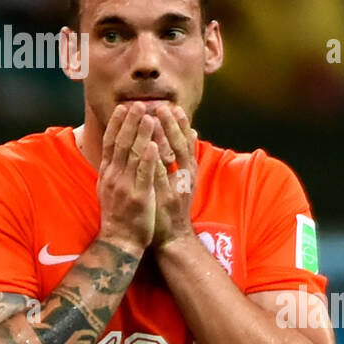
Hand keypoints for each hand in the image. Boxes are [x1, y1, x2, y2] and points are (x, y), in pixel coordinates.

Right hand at [97, 102, 159, 253]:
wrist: (120, 242)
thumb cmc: (118, 215)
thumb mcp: (109, 188)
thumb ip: (114, 169)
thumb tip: (115, 152)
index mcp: (108, 173)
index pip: (110, 142)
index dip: (116, 124)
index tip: (122, 107)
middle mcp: (114, 176)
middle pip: (121, 143)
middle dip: (129, 122)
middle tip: (137, 103)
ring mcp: (125, 186)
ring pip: (133, 155)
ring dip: (141, 134)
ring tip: (149, 116)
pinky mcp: (138, 197)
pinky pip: (144, 174)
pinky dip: (148, 158)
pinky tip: (154, 144)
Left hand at [151, 103, 197, 248]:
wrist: (172, 238)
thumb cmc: (174, 206)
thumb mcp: (184, 180)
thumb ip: (186, 156)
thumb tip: (193, 131)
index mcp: (189, 171)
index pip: (186, 142)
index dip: (180, 124)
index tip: (173, 106)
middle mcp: (185, 177)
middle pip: (180, 145)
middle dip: (172, 125)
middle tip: (163, 105)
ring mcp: (175, 187)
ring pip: (170, 157)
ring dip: (163, 136)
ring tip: (154, 117)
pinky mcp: (163, 198)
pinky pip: (159, 175)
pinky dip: (155, 160)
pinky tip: (150, 146)